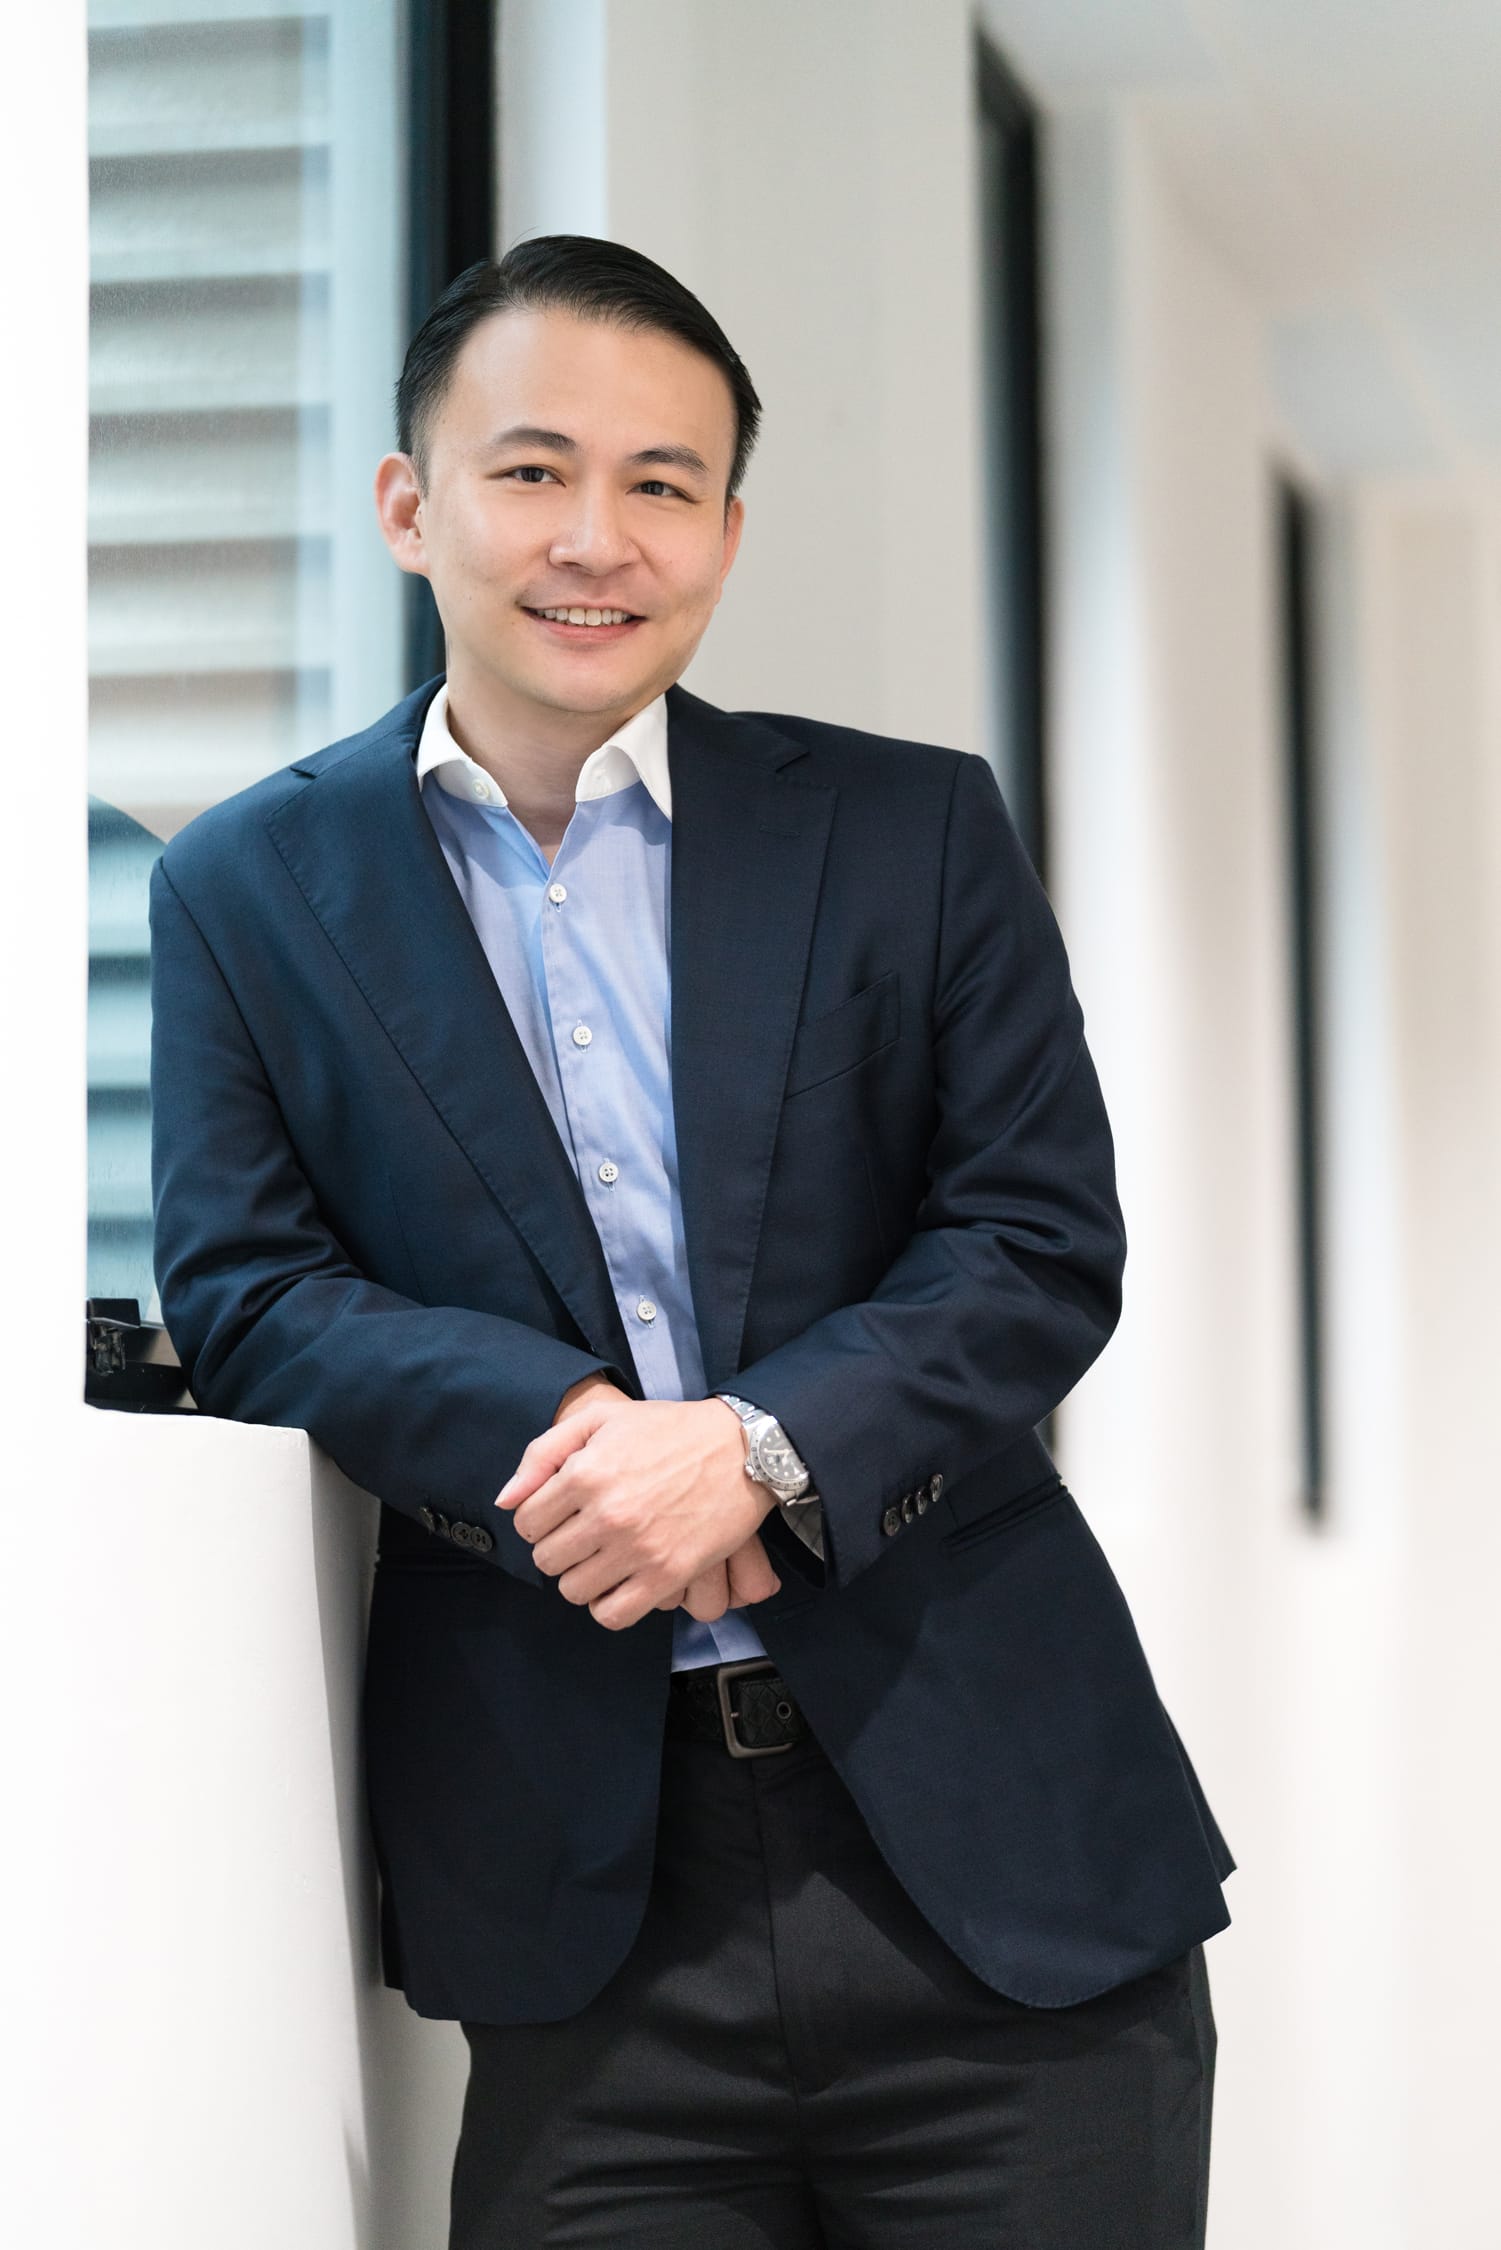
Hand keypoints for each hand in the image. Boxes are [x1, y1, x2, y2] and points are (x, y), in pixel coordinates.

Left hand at [497, 1394, 778, 1629]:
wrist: (743, 1449)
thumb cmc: (669, 1429)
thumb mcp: (601, 1419)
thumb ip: (542, 1454)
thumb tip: (505, 1502)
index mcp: (585, 1472)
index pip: (526, 1521)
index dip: (539, 1519)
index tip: (562, 1514)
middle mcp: (607, 1514)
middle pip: (547, 1559)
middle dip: (559, 1548)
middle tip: (584, 1535)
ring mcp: (637, 1549)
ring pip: (573, 1591)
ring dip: (582, 1577)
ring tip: (603, 1557)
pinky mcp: (667, 1575)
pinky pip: (612, 1615)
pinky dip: (608, 1605)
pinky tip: (619, 1582)